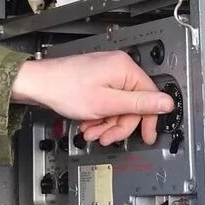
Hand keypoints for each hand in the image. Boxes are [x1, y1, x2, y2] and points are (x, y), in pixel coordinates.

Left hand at [10, 51, 174, 145]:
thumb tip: (167, 103)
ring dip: (106, 123)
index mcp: (125, 69)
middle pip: (132, 105)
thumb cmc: (65, 89)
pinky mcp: (95, 80)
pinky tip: (87, 124)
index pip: (150, 97)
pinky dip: (98, 116)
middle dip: (118, 125)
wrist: (37, 84)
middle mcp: (118, 68)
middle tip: (106, 137)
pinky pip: (106, 103)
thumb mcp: (107, 103)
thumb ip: (139, 104)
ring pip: (117, 107)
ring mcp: (105, 74)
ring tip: (92, 132)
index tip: (147, 136)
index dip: (148, 120)